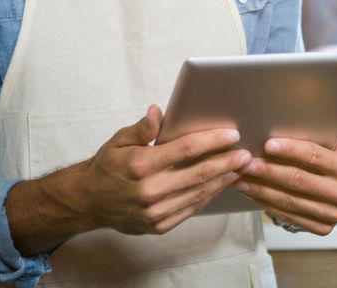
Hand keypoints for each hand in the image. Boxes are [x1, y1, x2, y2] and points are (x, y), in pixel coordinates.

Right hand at [81, 105, 252, 233]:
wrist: (89, 202)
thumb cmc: (108, 166)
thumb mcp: (119, 140)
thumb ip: (142, 128)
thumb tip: (157, 112)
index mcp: (141, 164)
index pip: (186, 148)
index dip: (213, 140)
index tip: (232, 134)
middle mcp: (149, 190)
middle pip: (199, 173)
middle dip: (227, 162)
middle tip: (247, 153)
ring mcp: (155, 211)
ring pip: (199, 193)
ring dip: (223, 180)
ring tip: (240, 168)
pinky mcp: (159, 225)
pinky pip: (191, 209)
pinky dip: (209, 196)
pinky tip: (221, 185)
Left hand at [234, 100, 336, 235]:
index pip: (315, 157)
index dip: (291, 150)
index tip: (267, 144)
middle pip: (297, 181)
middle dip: (267, 170)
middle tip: (244, 161)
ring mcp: (332, 214)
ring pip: (288, 200)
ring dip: (260, 188)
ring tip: (239, 176)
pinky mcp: (321, 228)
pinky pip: (288, 215)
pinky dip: (265, 202)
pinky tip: (250, 191)